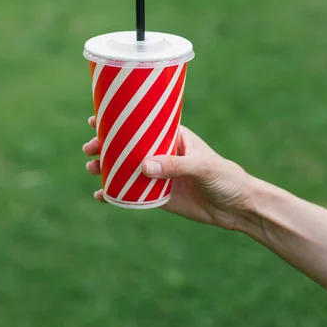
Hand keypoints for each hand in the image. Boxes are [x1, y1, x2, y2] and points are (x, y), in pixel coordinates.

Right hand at [83, 117, 251, 229]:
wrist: (236, 207)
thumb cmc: (225, 176)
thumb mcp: (202, 166)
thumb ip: (175, 165)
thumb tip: (143, 166)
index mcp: (171, 137)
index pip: (140, 123)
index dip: (117, 120)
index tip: (95, 119)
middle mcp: (160, 153)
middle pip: (126, 145)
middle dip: (105, 145)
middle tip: (89, 148)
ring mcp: (157, 175)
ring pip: (124, 168)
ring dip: (105, 167)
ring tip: (91, 168)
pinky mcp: (157, 196)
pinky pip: (130, 193)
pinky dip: (114, 193)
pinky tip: (100, 195)